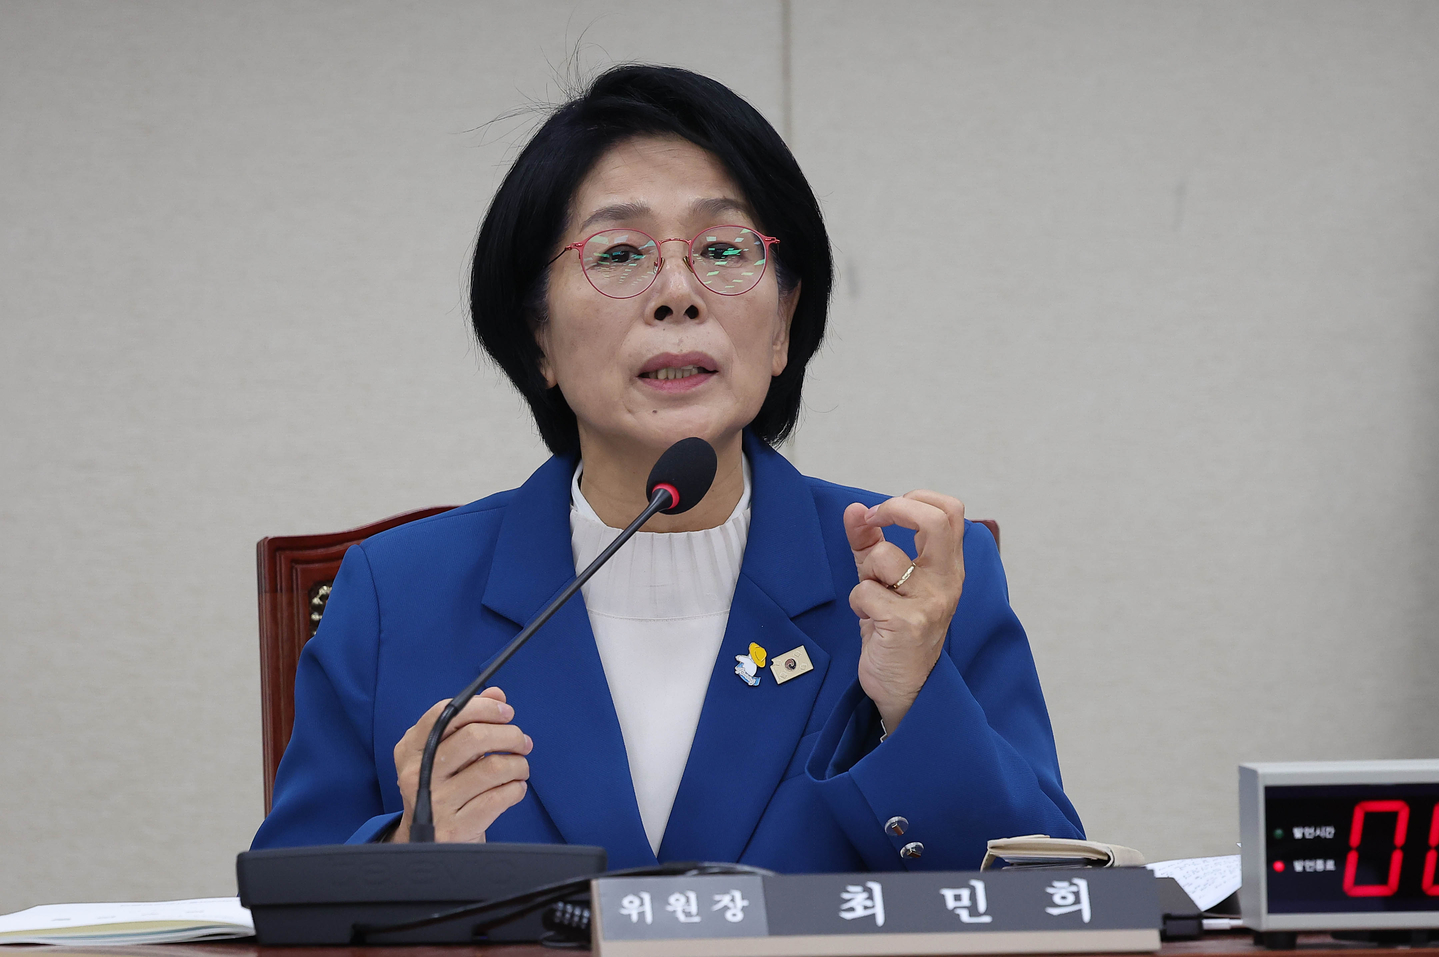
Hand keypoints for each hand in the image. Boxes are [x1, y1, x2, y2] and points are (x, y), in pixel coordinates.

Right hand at [388, 686, 532, 842]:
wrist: (428, 840)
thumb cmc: (444, 785)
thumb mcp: (448, 751)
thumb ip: (470, 719)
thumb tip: (496, 694)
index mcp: (410, 748)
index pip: (446, 713)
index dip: (483, 707)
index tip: (506, 712)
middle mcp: (418, 773)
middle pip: (475, 737)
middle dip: (510, 735)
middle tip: (522, 742)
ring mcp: (435, 802)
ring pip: (493, 768)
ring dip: (518, 764)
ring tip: (521, 767)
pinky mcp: (455, 826)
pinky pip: (500, 797)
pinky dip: (516, 788)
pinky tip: (514, 788)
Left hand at [844, 491, 966, 733]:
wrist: (904, 687)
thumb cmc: (895, 628)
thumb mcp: (884, 578)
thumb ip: (869, 541)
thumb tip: (854, 509)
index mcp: (948, 566)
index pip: (950, 511)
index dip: (914, 499)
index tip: (885, 512)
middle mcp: (947, 581)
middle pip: (935, 521)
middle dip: (895, 510)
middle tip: (874, 521)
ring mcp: (930, 602)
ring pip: (884, 556)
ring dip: (865, 571)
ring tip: (873, 596)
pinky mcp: (907, 624)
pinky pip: (865, 591)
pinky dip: (859, 601)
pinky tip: (870, 619)